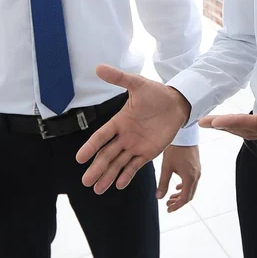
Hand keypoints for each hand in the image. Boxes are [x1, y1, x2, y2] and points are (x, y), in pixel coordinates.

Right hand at [76, 64, 191, 193]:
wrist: (177, 102)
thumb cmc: (155, 92)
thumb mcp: (137, 84)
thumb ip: (119, 78)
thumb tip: (98, 67)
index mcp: (120, 121)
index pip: (101, 136)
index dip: (90, 147)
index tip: (79, 158)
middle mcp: (125, 136)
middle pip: (107, 155)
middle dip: (97, 168)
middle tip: (86, 182)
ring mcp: (135, 145)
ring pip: (118, 163)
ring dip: (108, 175)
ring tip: (98, 190)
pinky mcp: (148, 152)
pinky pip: (134, 166)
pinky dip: (126, 175)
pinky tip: (118, 185)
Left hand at [157, 145, 200, 212]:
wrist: (185, 134)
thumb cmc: (175, 149)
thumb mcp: (167, 167)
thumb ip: (163, 183)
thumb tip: (158, 197)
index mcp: (190, 178)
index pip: (184, 199)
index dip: (176, 206)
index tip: (168, 209)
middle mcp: (196, 176)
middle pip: (189, 195)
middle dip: (178, 202)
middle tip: (168, 204)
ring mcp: (197, 171)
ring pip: (191, 188)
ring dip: (181, 195)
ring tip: (170, 197)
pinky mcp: (196, 166)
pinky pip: (192, 181)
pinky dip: (184, 187)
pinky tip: (177, 186)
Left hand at [199, 67, 256, 138]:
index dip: (237, 123)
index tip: (218, 122)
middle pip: (249, 130)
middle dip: (225, 127)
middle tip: (203, 121)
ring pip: (250, 131)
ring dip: (229, 127)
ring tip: (208, 122)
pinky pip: (256, 129)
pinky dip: (239, 127)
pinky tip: (230, 123)